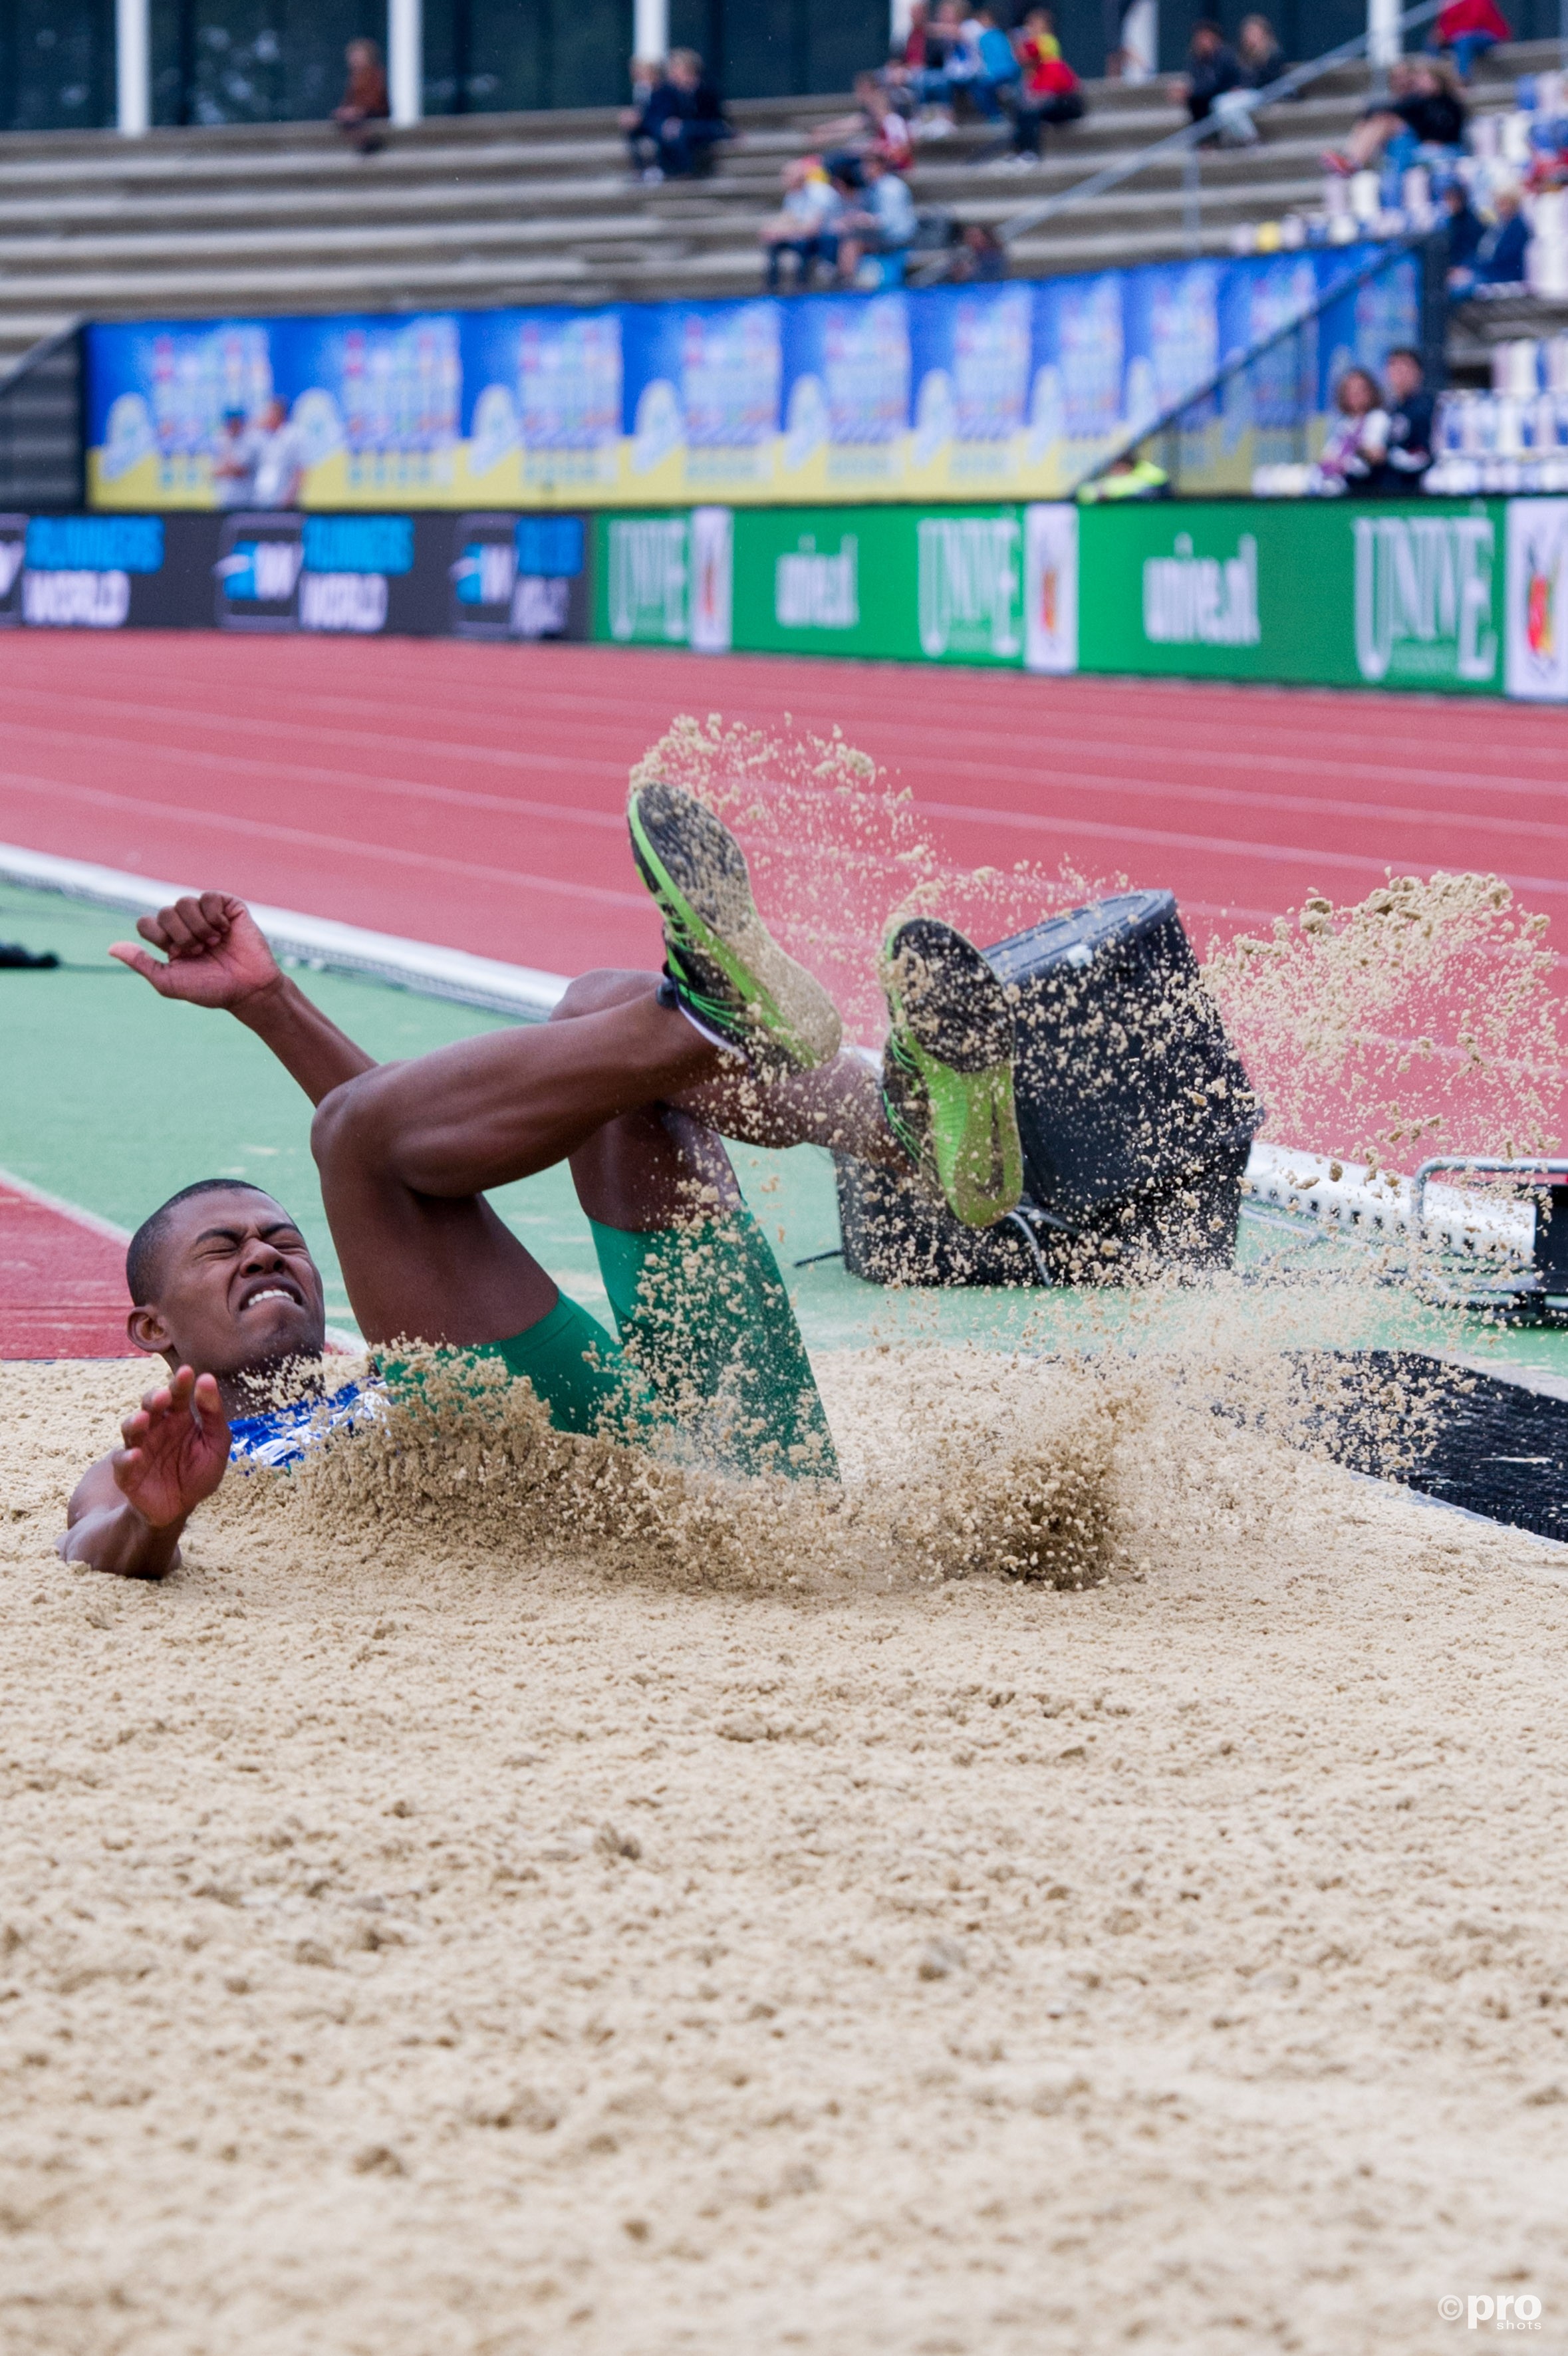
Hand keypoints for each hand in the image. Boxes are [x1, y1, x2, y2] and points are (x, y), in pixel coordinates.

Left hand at [110, 893, 281, 1010]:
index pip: (146, 923)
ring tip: (214, 943)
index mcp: (169, 940)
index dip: (160, 936)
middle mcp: (186, 924)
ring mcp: (207, 914)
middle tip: (200, 951)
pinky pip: (209, 897)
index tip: (178, 955)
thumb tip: (111, 947)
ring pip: (185, 902)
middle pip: (165, 912)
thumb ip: (141, 963)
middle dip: (181, 935)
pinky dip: (214, 916)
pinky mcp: (228, 906)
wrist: (248, 989)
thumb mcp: (168, 982)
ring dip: (198, 927)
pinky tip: (225, 930)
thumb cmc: (210, 989)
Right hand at [112, 1368, 230, 1531]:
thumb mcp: (216, 1444)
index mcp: (178, 1418)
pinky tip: (136, 1455)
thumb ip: (214, 1414)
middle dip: (155, 1398)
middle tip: (164, 1395)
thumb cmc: (199, 1472)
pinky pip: (122, 1462)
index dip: (180, 1383)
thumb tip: (207, 1379)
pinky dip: (126, 1458)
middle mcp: (156, 1428)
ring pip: (131, 1429)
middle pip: (150, 1406)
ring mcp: (139, 1448)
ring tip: (143, 1418)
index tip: (187, 1372)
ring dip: (135, 1422)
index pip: (177, 1394)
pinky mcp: (127, 1472)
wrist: (181, 1507)